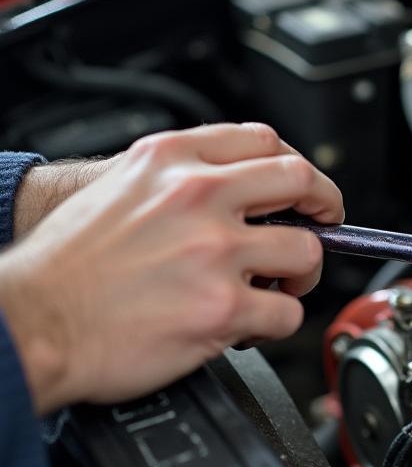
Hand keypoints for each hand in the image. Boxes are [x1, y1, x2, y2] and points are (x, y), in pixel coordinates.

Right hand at [0, 123, 342, 413]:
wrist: (31, 321)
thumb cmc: (65, 265)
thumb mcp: (119, 187)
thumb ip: (178, 178)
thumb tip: (234, 191)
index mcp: (171, 160)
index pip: (264, 141)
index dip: (297, 166)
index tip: (304, 187)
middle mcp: (198, 197)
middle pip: (301, 181)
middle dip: (325, 207)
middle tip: (323, 227)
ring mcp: (215, 253)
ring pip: (305, 252)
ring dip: (302, 275)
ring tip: (280, 289)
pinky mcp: (222, 308)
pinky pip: (287, 314)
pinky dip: (279, 323)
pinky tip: (252, 325)